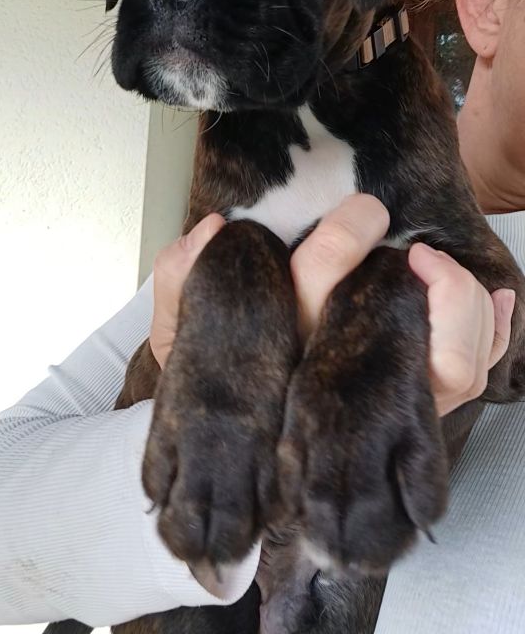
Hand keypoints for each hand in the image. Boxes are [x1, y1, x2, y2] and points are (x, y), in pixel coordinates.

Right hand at [149, 197, 515, 416]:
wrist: (247, 467)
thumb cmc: (228, 389)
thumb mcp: (185, 336)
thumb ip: (182, 279)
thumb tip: (211, 229)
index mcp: (286, 348)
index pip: (319, 275)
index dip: (348, 234)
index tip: (366, 208)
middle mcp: (342, 380)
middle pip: (404, 325)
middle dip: (427, 277)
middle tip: (413, 249)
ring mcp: (387, 405)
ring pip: (454, 360)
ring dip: (463, 302)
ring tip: (436, 267)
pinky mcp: (417, 412)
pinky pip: (473, 374)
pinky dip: (494, 330)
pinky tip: (494, 296)